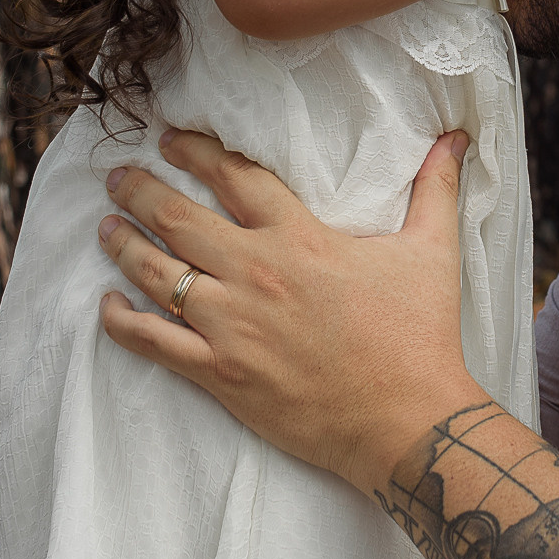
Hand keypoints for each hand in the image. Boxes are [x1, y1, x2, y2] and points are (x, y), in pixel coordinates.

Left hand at [96, 128, 485, 492]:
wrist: (406, 421)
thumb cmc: (419, 337)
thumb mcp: (432, 252)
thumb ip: (435, 189)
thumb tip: (454, 138)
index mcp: (300, 238)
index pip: (235, 176)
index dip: (196, 151)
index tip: (169, 138)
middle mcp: (256, 273)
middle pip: (179, 217)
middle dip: (140, 190)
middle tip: (117, 176)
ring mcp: (232, 324)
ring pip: (157, 273)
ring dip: (123, 244)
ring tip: (104, 227)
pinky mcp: (219, 373)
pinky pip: (153, 341)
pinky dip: (121, 321)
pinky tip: (106, 304)